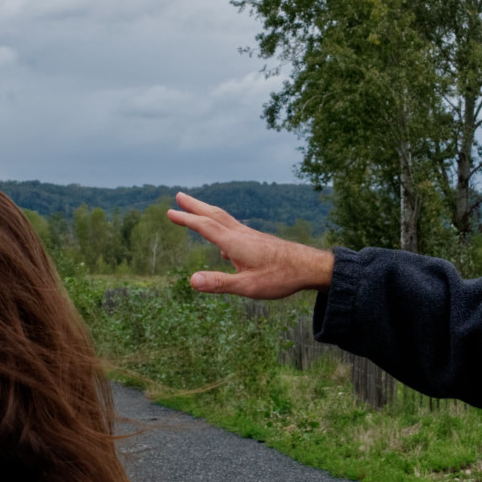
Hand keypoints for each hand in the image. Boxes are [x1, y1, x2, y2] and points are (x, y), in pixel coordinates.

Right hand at [167, 193, 334, 299]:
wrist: (311, 267)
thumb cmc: (280, 277)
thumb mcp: (248, 286)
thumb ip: (219, 283)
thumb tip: (192, 280)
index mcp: (235, 243)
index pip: (205, 227)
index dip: (186, 219)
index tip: (170, 212)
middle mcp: (241, 234)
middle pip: (214, 215)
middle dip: (195, 205)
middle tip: (179, 195)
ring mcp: (251, 236)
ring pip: (225, 219)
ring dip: (207, 212)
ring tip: (196, 209)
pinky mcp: (258, 241)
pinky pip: (234, 229)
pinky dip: (221, 226)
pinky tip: (223, 245)